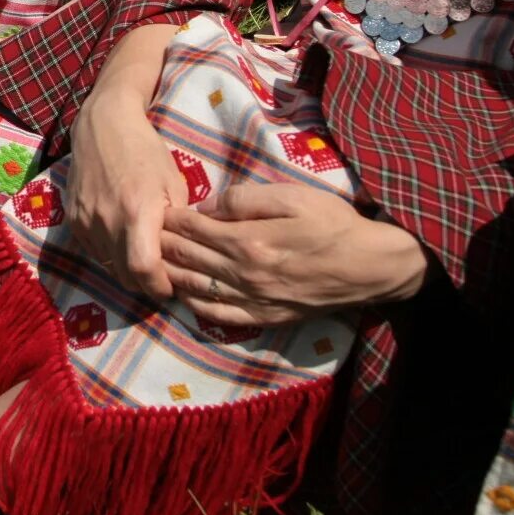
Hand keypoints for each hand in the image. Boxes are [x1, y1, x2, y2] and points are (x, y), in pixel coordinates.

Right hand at [66, 82, 190, 297]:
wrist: (103, 125)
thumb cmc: (146, 152)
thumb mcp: (173, 184)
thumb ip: (177, 224)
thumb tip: (186, 258)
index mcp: (137, 212)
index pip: (144, 270)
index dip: (159, 287)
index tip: (172, 289)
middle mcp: (106, 221)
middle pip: (125, 276)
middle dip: (146, 284)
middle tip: (162, 279)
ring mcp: (85, 221)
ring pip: (109, 266)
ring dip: (128, 271)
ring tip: (145, 260)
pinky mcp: (73, 220)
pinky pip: (95, 251)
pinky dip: (112, 255)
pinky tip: (125, 241)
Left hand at [159, 183, 428, 326]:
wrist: (372, 267)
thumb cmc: (333, 224)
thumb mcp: (293, 196)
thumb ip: (245, 200)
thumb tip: (208, 206)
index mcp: (248, 241)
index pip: (194, 228)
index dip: (171, 218)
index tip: (154, 209)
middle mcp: (244, 274)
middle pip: (188, 258)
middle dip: (162, 243)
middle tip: (142, 233)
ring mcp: (253, 300)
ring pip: (196, 287)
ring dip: (170, 273)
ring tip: (151, 262)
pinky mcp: (266, 318)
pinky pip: (219, 315)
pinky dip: (195, 305)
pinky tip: (183, 295)